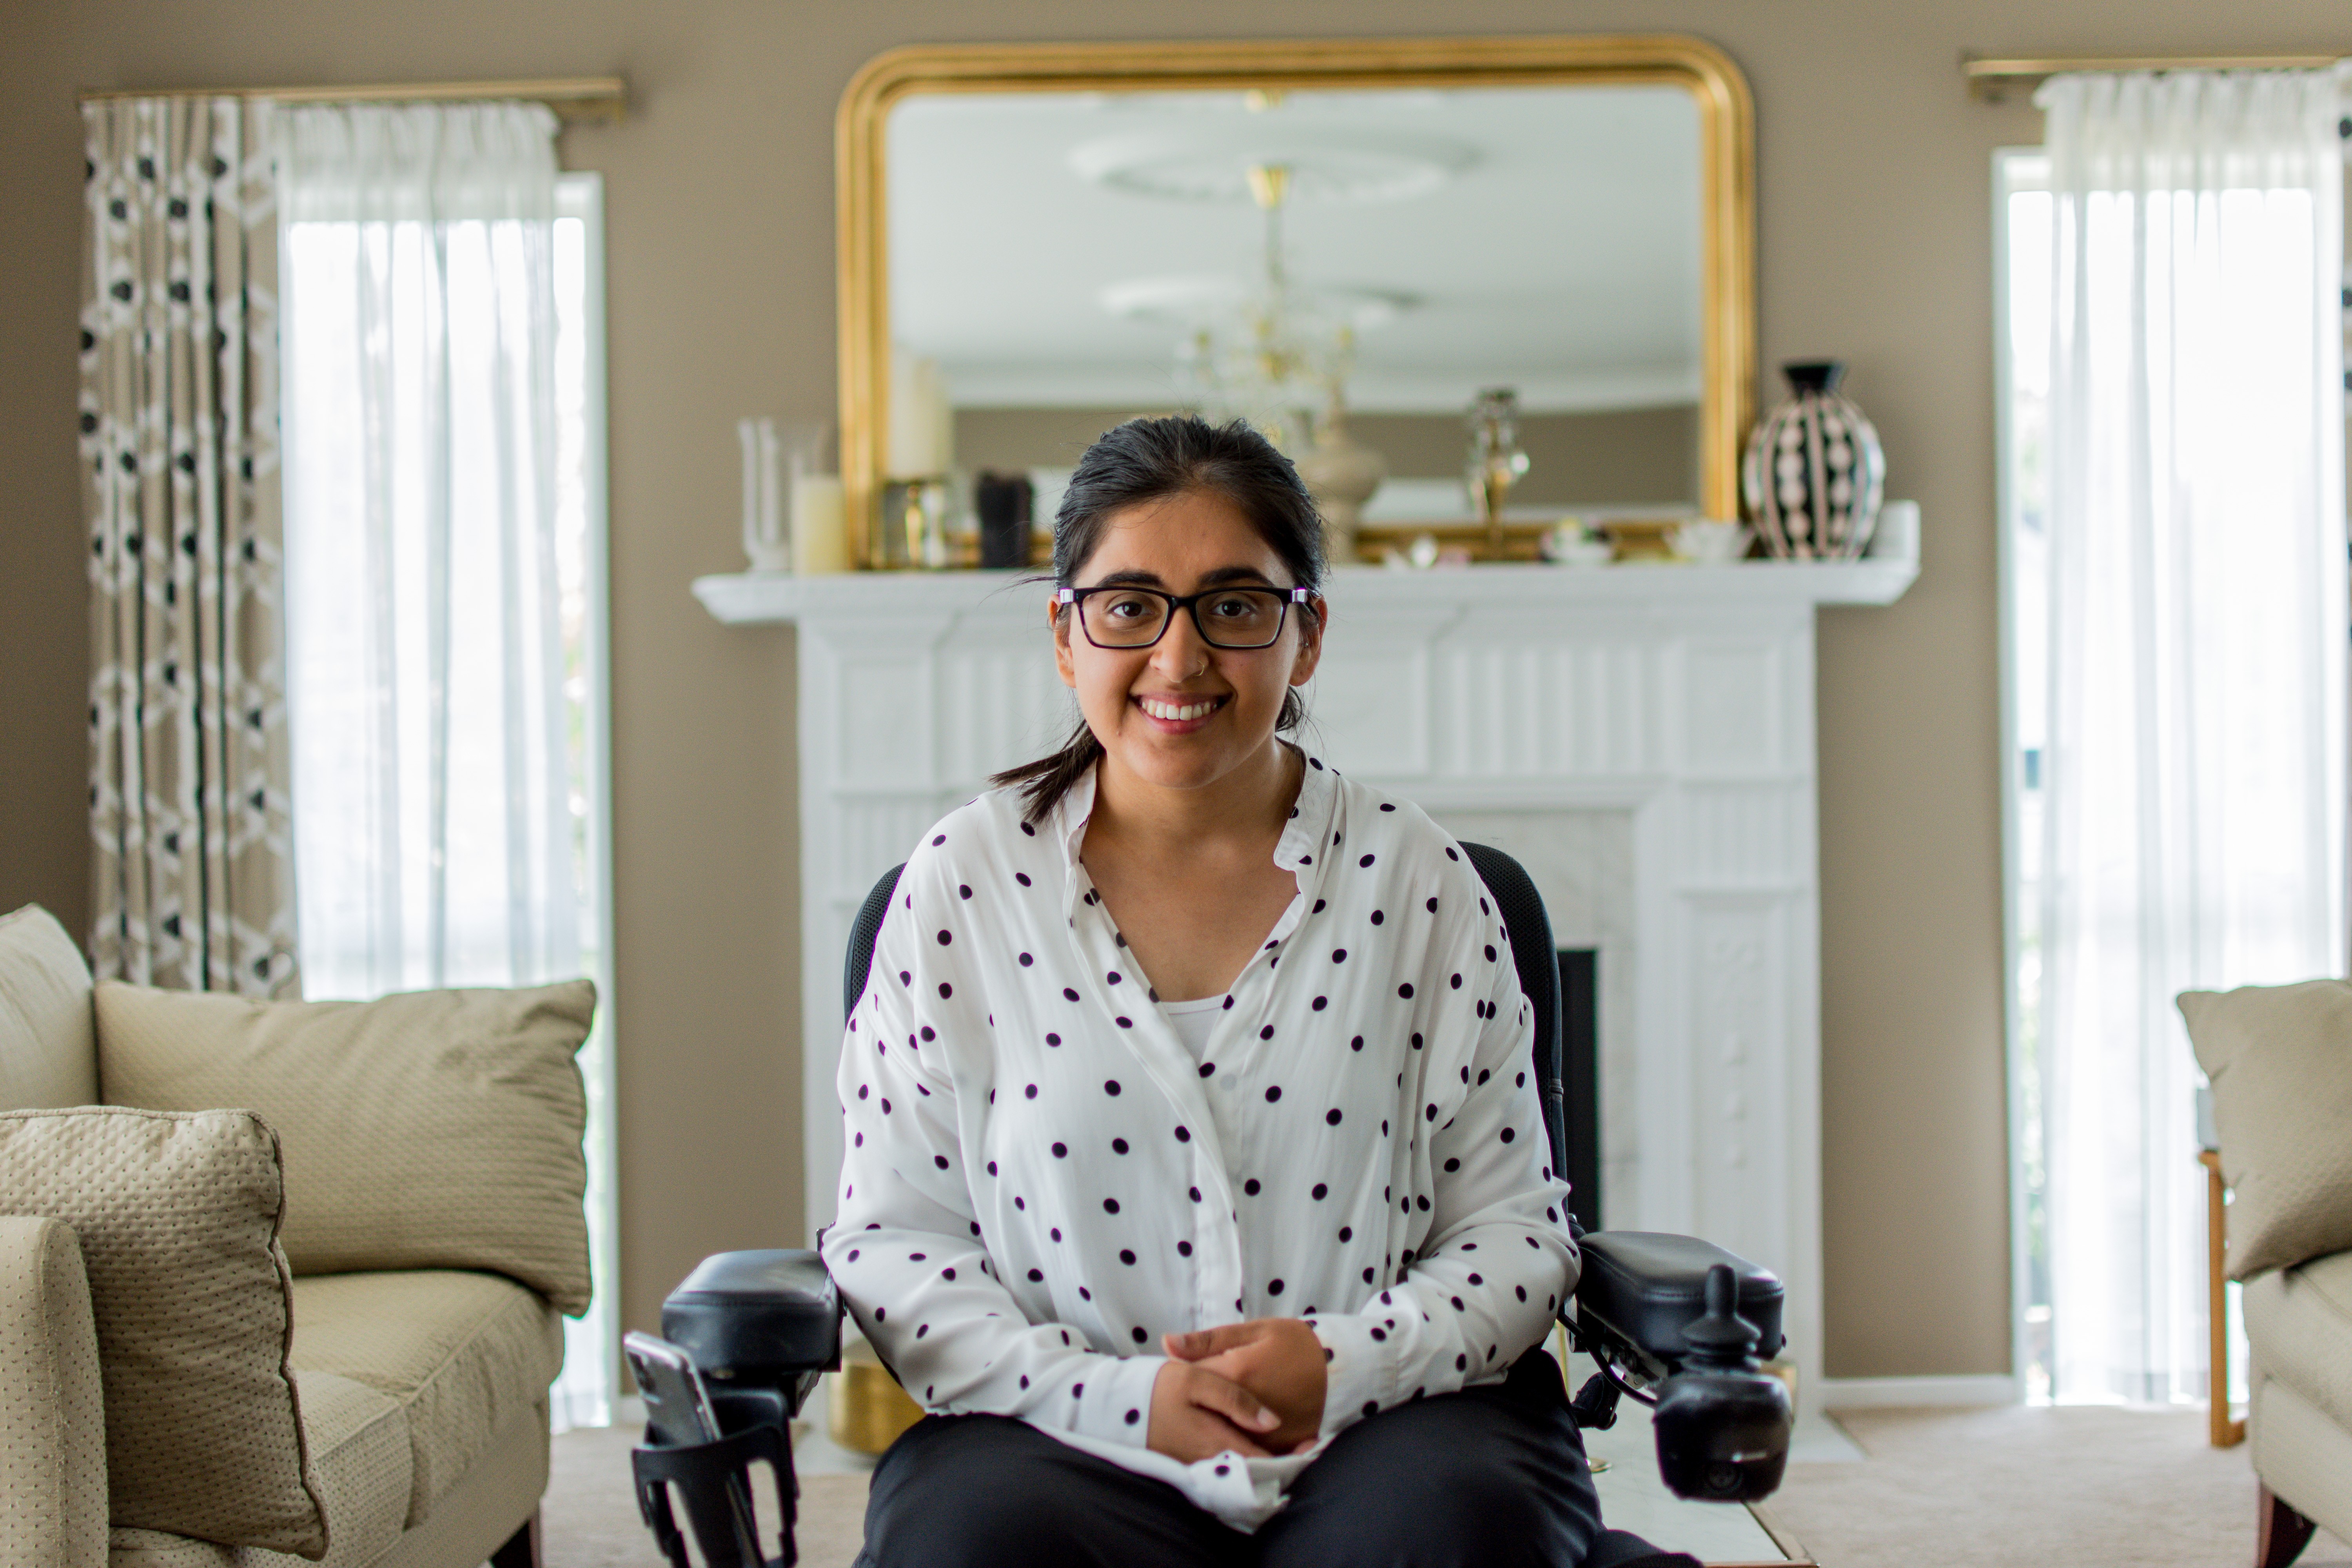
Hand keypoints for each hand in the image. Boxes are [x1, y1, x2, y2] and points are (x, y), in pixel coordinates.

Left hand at [1163, 1318, 1327, 1454]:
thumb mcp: (1254, 1331)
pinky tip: (1241, 1427)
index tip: (1186, 1374)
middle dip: (1198, 1404)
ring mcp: (1265, 1431)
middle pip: (1204, 1413)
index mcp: (1238, 1372)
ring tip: (1220, 1410)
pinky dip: (1241, 1440)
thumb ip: (1208, 1341)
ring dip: (1217, 1424)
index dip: (1184, 1378)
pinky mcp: (1281, 1446)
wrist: (1344, 1367)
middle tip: (1204, 1394)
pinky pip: (1250, 1449)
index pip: (1191, 1380)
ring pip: (1224, 1435)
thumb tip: (1166, 1344)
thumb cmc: (1297, 1343)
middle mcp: (1248, 1408)